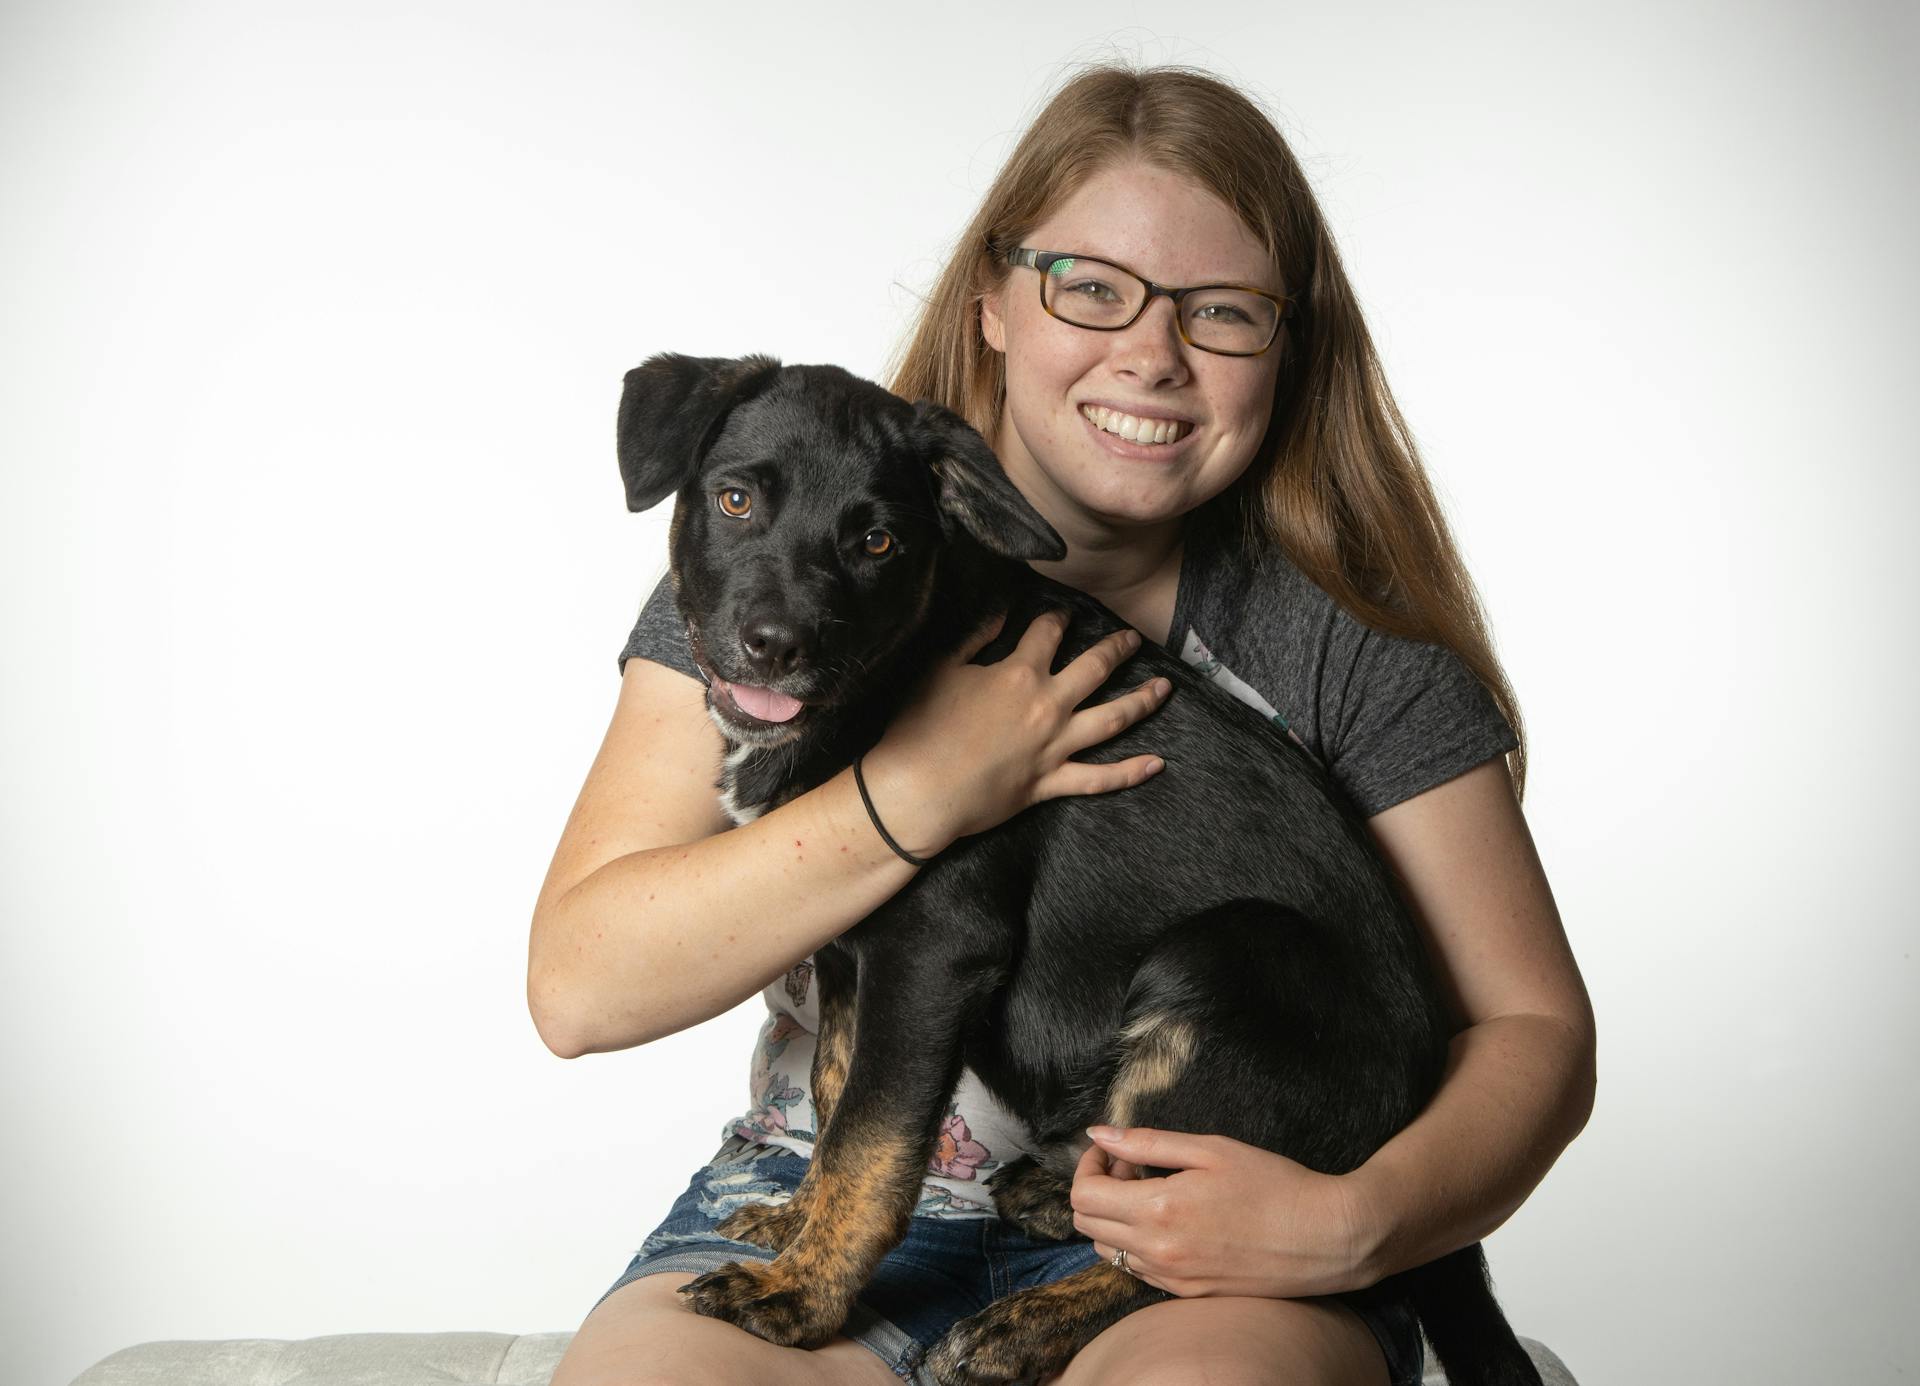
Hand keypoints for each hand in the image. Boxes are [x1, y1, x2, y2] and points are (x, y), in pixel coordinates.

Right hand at [863, 609, 1171, 856]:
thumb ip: (972, 638)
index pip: (1048, 633)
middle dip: (1118, 649)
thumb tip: (997, 615)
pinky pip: (1098, 778)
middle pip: (1096, 669)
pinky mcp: (1050, 782)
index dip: (1058, 618)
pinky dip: (1129, 773)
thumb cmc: (920, 727)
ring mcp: (1054, 746)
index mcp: (1019, 673)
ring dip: (1143, 701)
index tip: (1065, 613)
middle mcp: (1047, 705)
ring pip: (1112, 719)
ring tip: (1165, 688)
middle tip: (1133, 639)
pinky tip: (1157, 764)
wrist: (917, 790)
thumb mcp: (940, 670)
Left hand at [1070, 1125, 1379, 1298]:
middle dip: (1098, 1188)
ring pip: (1109, 1250)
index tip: (1115, 1149)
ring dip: (1116, 1217)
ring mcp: (1172, 1279)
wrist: (1327, 1238)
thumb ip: (1148, 1142)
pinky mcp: (1189, 1294)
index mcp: (1159, 1210)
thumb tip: (1099, 1133)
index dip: (1090, 1165)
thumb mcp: (1211, 1149)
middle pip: (1087, 1225)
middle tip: (1133, 1165)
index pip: (1083, 1195)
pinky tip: (1174, 1220)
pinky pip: (1140, 1270)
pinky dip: (1139, 1243)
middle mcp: (1158, 1252)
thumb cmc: (1275, 1184)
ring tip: (1154, 1191)